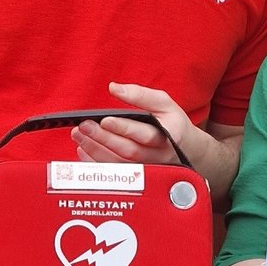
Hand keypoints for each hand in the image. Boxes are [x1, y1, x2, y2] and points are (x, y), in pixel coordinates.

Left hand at [70, 82, 194, 164]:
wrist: (187, 151)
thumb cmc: (173, 123)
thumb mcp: (164, 103)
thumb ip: (141, 95)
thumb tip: (114, 88)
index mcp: (168, 136)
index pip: (145, 134)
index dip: (124, 128)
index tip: (105, 120)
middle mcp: (158, 157)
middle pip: (128, 151)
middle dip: (103, 139)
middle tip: (84, 127)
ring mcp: (147, 170)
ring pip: (119, 165)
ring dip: (95, 151)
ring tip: (79, 136)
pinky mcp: (137, 178)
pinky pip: (113, 174)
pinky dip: (95, 163)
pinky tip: (83, 150)